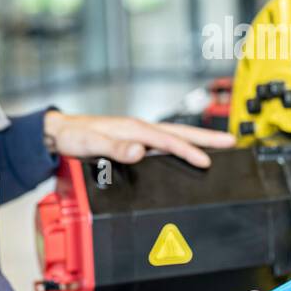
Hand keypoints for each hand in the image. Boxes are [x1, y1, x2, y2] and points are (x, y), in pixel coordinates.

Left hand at [44, 111, 234, 167]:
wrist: (59, 133)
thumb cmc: (74, 137)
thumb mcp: (91, 144)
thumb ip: (115, 148)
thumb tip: (139, 151)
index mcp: (133, 129)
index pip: (168, 142)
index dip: (189, 152)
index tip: (207, 161)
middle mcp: (138, 129)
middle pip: (179, 133)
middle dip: (206, 138)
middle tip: (231, 140)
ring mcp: (138, 134)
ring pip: (174, 136)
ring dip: (197, 140)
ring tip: (219, 145)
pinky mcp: (134, 140)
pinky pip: (165, 142)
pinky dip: (181, 145)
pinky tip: (186, 152)